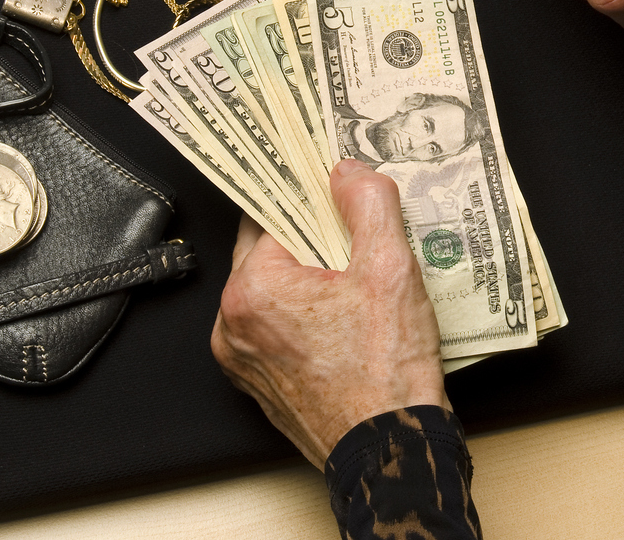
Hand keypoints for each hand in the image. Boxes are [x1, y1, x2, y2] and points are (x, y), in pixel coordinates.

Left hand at [211, 159, 448, 469]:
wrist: (390, 452)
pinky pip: (274, 325)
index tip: (332, 189)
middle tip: (354, 237)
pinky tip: (345, 316)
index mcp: (253, 289)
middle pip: (269, 249)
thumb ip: (368, 204)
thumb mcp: (390, 269)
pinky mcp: (257, 381)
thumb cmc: (386, 375)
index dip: (309, 197)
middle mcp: (233, 324)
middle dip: (310, 237)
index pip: (273, 213)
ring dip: (307, 275)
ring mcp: (241, 357)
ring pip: (272, 288)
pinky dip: (302, 312)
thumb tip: (347, 171)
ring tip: (355, 280)